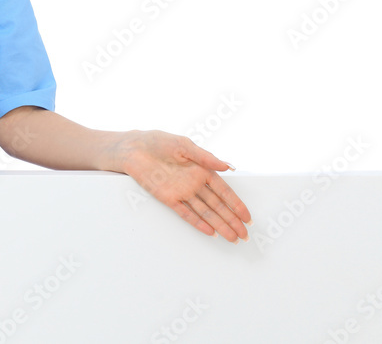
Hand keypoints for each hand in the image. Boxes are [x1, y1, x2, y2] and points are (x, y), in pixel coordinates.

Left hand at [115, 130, 251, 241]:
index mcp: (201, 170)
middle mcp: (193, 183)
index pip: (224, 191)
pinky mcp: (167, 198)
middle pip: (217, 205)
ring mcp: (181, 192)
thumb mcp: (184, 145)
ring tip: (232, 238)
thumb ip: (206, 157)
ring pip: (204, 212)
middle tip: (244, 235)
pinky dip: (197, 223)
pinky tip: (210, 232)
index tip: (247, 217)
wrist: (133, 148)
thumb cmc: (157, 142)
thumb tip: (228, 166)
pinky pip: (185, 213)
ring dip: (219, 225)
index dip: (236, 204)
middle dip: (232, 220)